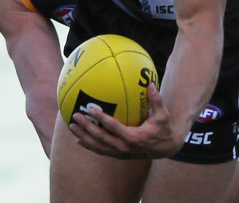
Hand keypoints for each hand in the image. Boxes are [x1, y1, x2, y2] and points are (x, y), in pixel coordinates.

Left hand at [68, 84, 183, 158]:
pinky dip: (89, 145)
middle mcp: (124, 147)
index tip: (91, 109)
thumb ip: (156, 100)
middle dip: (87, 128)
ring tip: (72, 127)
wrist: (166, 148)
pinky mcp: (119, 155)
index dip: (101, 119)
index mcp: (133, 137)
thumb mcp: (163, 115)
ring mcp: (120, 153)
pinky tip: (79, 139)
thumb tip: (150, 84)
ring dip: (84, 137)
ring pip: (98, 146)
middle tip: (75, 117)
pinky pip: (101, 150)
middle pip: (101, 138)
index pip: (114, 127)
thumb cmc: (163, 128)